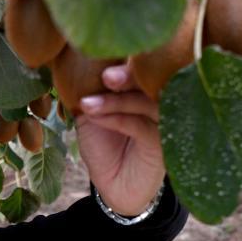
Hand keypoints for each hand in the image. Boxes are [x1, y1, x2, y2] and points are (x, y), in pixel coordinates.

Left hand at [75, 63, 165, 216]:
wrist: (114, 186)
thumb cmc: (104, 146)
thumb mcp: (91, 114)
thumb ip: (91, 89)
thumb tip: (76, 61)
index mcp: (146, 87)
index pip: (142, 64)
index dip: (125, 57)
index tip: (97, 54)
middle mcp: (162, 101)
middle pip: (151, 78)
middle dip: (127, 74)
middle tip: (105, 76)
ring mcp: (165, 121)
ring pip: (145, 101)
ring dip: (115, 100)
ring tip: (87, 104)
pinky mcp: (163, 144)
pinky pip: (141, 125)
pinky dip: (117, 118)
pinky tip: (95, 116)